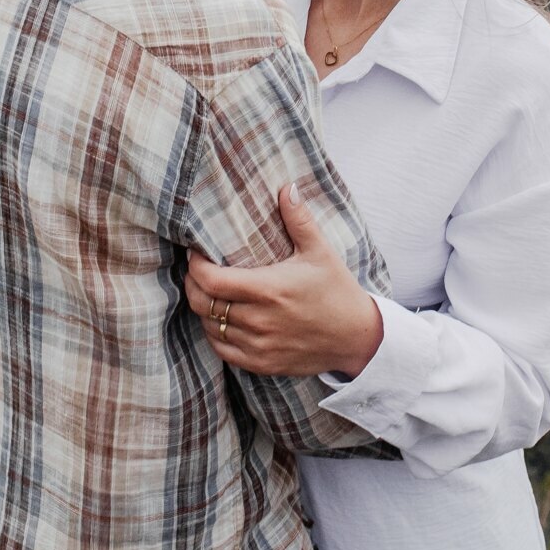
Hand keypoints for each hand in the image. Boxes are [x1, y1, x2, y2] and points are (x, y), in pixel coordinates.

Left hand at [184, 183, 384, 377]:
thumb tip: (288, 187)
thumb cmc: (337, 291)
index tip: (196, 254)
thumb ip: (299, 219)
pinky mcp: (262, 363)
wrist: (356, 338)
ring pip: (210, 327)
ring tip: (208, 292)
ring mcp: (259, 346)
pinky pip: (223, 350)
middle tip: (197, 270)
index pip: (211, 281)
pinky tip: (221, 319)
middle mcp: (259, 321)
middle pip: (203, 304)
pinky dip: (215, 333)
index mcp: (269, 290)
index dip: (195, 266)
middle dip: (193, 284)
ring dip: (203, 309)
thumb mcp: (320, 252)